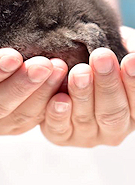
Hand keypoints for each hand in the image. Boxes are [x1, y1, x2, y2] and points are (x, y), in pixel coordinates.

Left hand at [41, 26, 134, 146]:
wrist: (65, 66)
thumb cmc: (94, 58)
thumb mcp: (116, 52)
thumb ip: (126, 49)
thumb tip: (133, 50)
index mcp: (131, 111)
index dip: (133, 81)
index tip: (130, 58)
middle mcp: (112, 128)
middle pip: (113, 112)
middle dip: (107, 84)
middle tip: (101, 58)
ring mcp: (85, 135)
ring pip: (85, 118)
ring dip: (82, 94)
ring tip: (79, 72)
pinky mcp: (59, 135)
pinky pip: (57, 127)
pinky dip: (57, 113)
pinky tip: (58, 98)